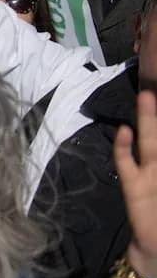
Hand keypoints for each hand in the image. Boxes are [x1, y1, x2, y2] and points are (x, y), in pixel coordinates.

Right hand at [117, 90, 156, 277]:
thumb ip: (153, 170)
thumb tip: (138, 143)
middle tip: (155, 90)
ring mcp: (149, 175)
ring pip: (149, 141)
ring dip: (148, 120)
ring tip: (147, 97)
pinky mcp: (134, 187)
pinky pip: (126, 164)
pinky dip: (123, 148)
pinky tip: (124, 132)